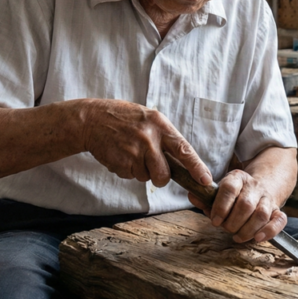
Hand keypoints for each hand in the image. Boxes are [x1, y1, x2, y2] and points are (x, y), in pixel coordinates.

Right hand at [81, 99, 211, 188]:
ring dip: (140, 170)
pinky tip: (120, 153)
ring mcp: (134, 151)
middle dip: (160, 177)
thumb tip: (182, 161)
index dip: (196, 167)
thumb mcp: (148, 118)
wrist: (92, 120)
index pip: (183, 149)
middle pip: (164, 174)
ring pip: (146, 177)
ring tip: (130, 151)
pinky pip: (130, 176)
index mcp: (159, 124)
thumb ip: (164, 136)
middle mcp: (148, 138)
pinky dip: (126, 169)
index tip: (205, 180)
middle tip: (150, 166)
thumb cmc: (124, 118)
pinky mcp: (120, 162)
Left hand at [189, 169, 287, 243]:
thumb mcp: (219, 191)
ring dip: (248, 230)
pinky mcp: (277, 210)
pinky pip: (279, 220)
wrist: (263, 184)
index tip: (215, 220)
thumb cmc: (235, 194)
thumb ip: (205, 197)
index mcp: (237, 178)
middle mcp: (254, 186)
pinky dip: (269, 231)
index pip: (230, 189)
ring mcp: (267, 198)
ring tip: (238, 237)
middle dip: (233, 222)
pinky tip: (257, 238)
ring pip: (261, 214)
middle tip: (226, 229)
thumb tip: (192, 195)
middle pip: (245, 204)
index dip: (221, 206)